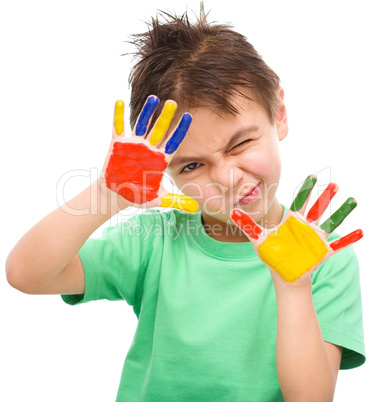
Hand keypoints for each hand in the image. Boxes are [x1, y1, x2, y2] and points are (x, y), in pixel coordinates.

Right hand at [100, 96, 197, 212]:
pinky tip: (120, 101)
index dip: (180, 130)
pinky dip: (118, 115)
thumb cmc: (138, 196)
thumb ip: (177, 202)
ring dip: (146, 112)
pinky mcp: (117, 145)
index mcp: (159, 160)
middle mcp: (148, 149)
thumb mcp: (159, 200)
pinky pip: (118, 127)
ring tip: (153, 99)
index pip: (173, 142)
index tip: (190, 117)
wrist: (116, 195)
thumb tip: (196, 210)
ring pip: (141, 125)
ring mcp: (133, 145)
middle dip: (165, 117)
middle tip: (173, 102)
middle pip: (159, 130)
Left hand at [230, 174, 362, 285]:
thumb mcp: (258, 238)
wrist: (283, 273)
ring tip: (352, 200)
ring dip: (341, 211)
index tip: (312, 175)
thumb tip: (231, 212)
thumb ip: (247, 224)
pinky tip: (360, 232)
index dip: (306, 188)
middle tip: (333, 184)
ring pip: (331, 221)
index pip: (300, 200)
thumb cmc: (272, 254)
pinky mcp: (323, 250)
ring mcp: (316, 237)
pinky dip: (349, 239)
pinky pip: (339, 244)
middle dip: (325, 196)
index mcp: (293, 220)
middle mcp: (307, 225)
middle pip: (317, 207)